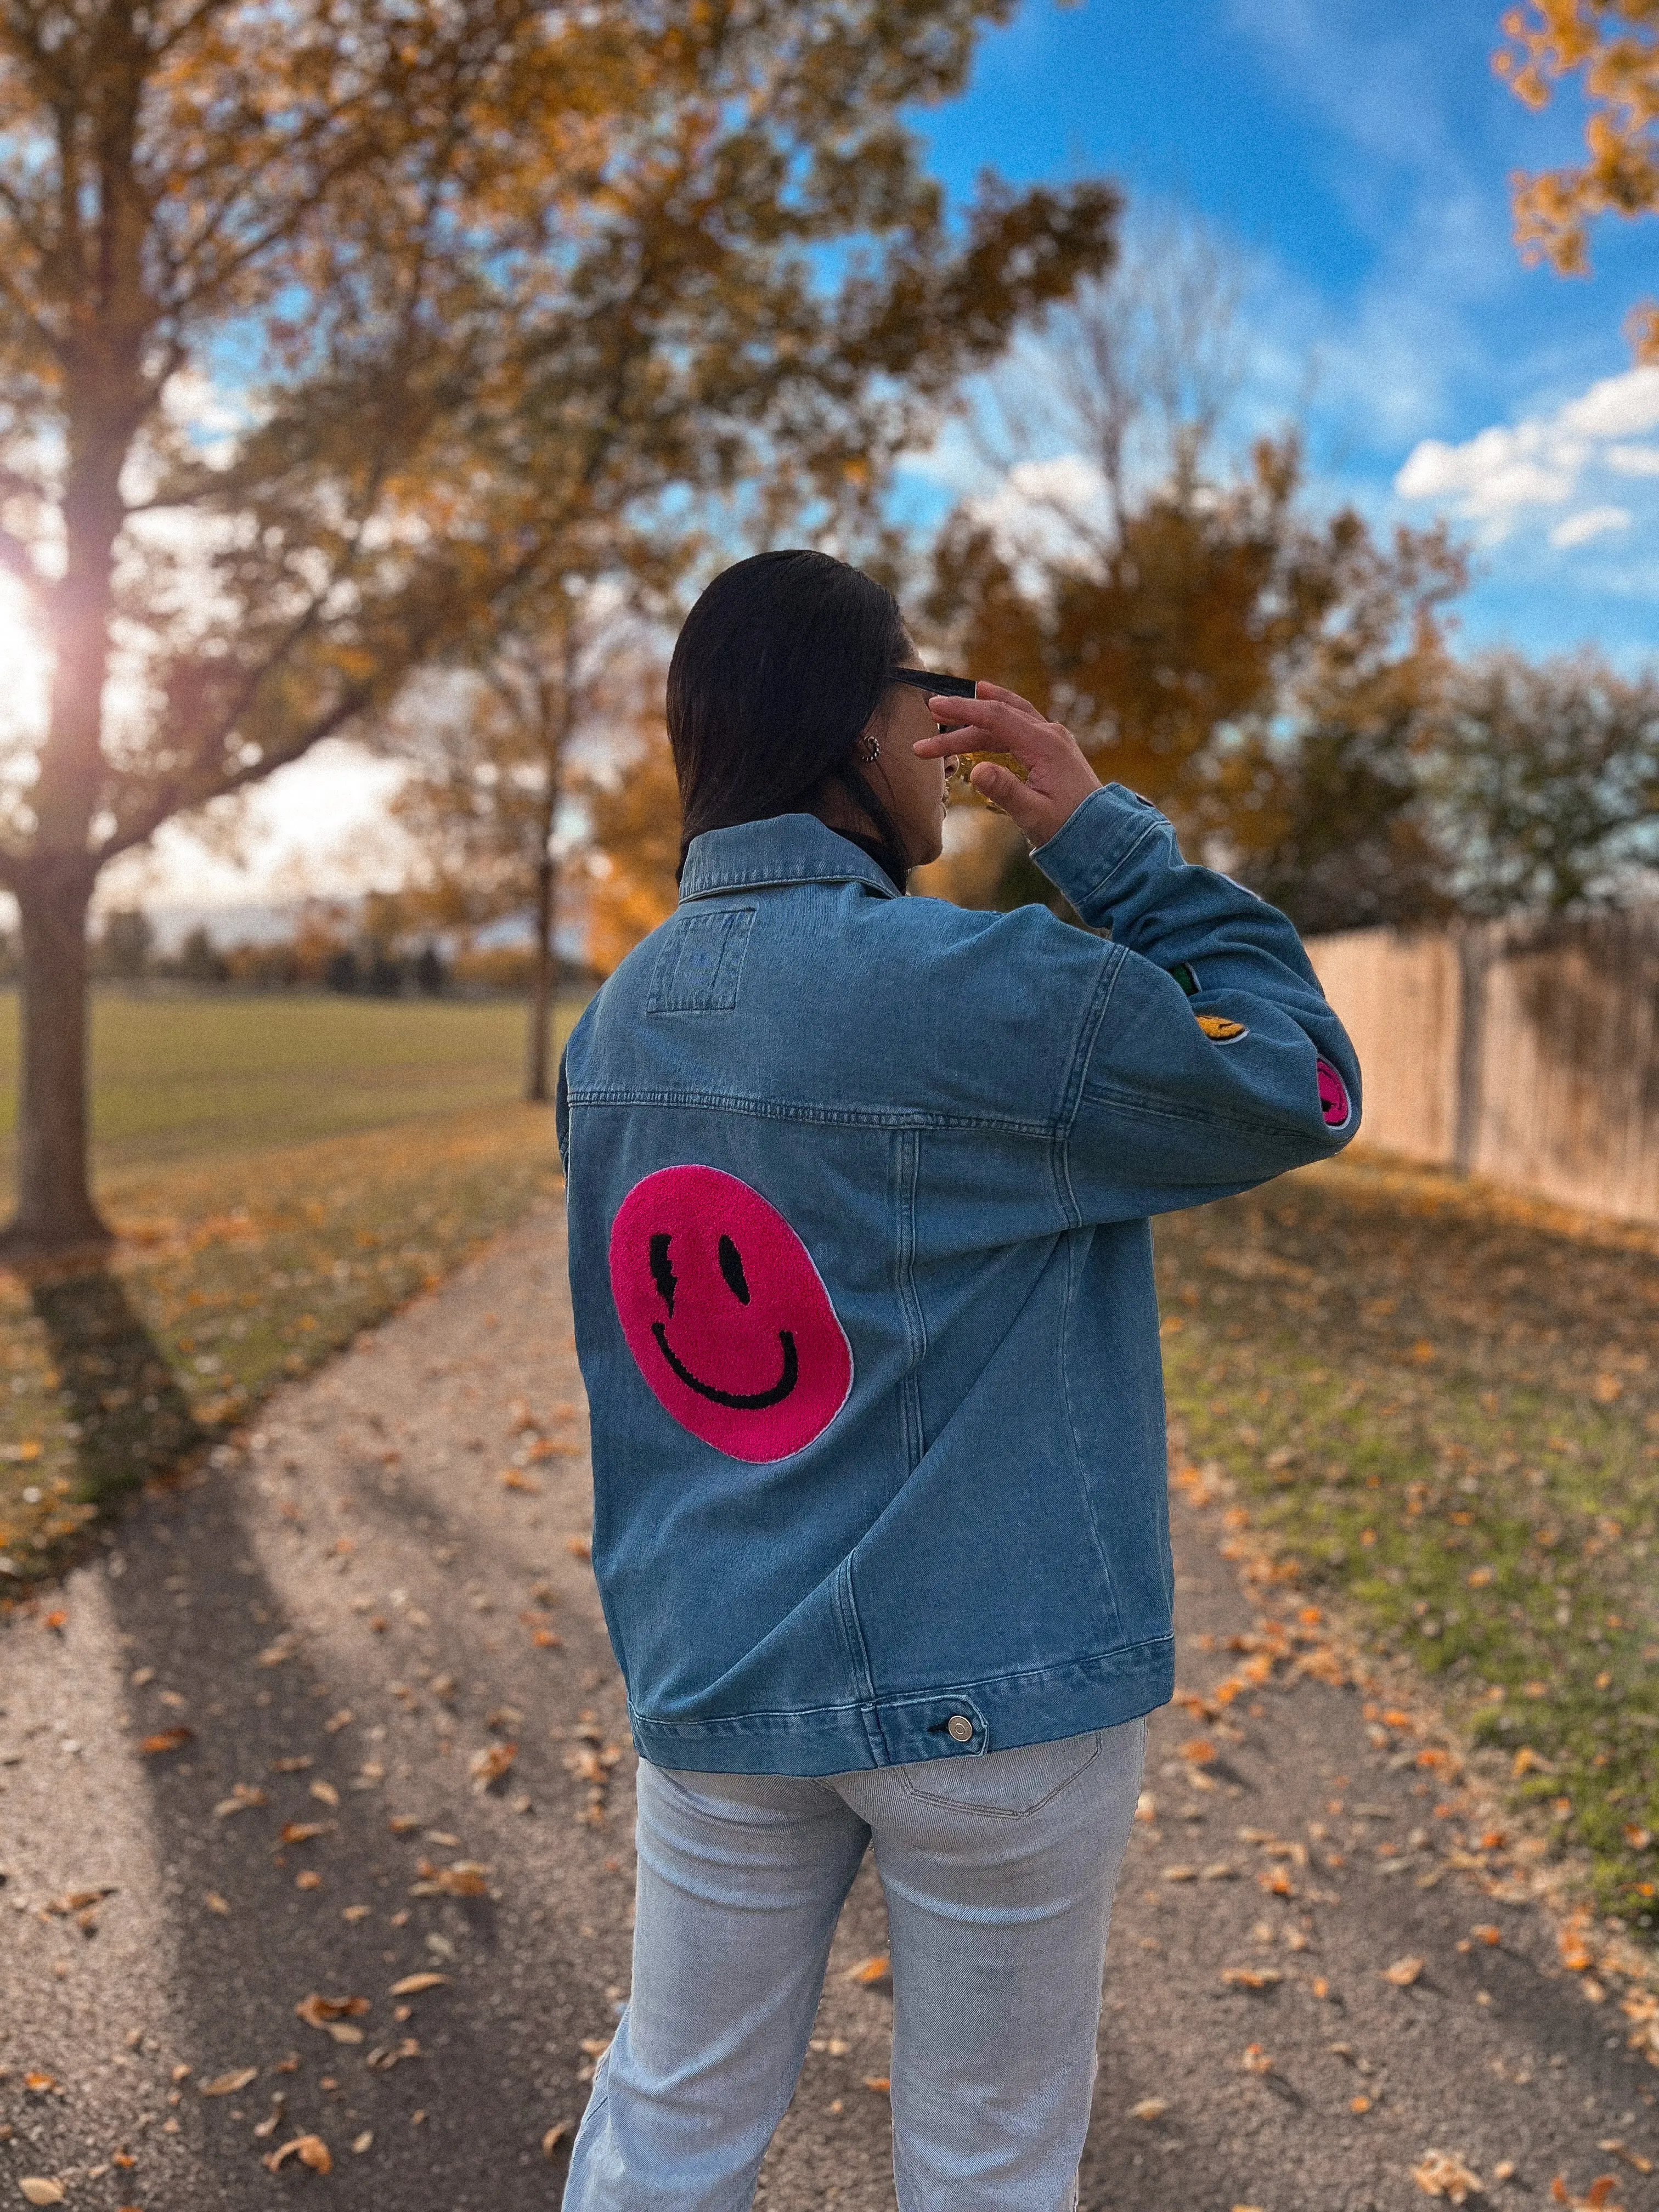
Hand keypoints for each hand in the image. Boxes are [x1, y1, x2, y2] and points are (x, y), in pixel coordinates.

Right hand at [913, 682, 1101, 847]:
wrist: (1104, 835)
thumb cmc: (1071, 828)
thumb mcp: (1034, 815)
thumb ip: (1006, 791)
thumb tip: (976, 772)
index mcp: (1045, 745)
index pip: (996, 717)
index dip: (963, 710)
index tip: (935, 706)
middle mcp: (1050, 735)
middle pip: (998, 716)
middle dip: (962, 717)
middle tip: (930, 715)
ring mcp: (1053, 740)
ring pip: (1008, 721)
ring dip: (976, 724)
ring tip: (945, 720)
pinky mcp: (1052, 751)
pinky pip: (1019, 729)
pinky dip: (995, 726)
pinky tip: (982, 722)